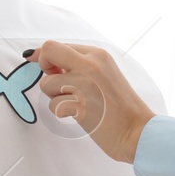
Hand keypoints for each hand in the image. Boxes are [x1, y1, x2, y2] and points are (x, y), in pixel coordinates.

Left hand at [27, 40, 155, 163]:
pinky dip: (62, 113)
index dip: (46, 56)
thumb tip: (45, 59)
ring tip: (79, 103)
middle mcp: (90, 64)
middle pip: (48, 51)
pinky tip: (81, 115)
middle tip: (55, 80)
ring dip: (56, 96)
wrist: (136, 131)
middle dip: (44, 65)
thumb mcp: (104, 73)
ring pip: (47, 84)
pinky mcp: (79, 105)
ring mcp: (84, 84)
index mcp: (98, 54)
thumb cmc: (119, 106)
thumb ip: (79, 64)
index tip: (38, 62)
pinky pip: (53, 106)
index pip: (59, 45)